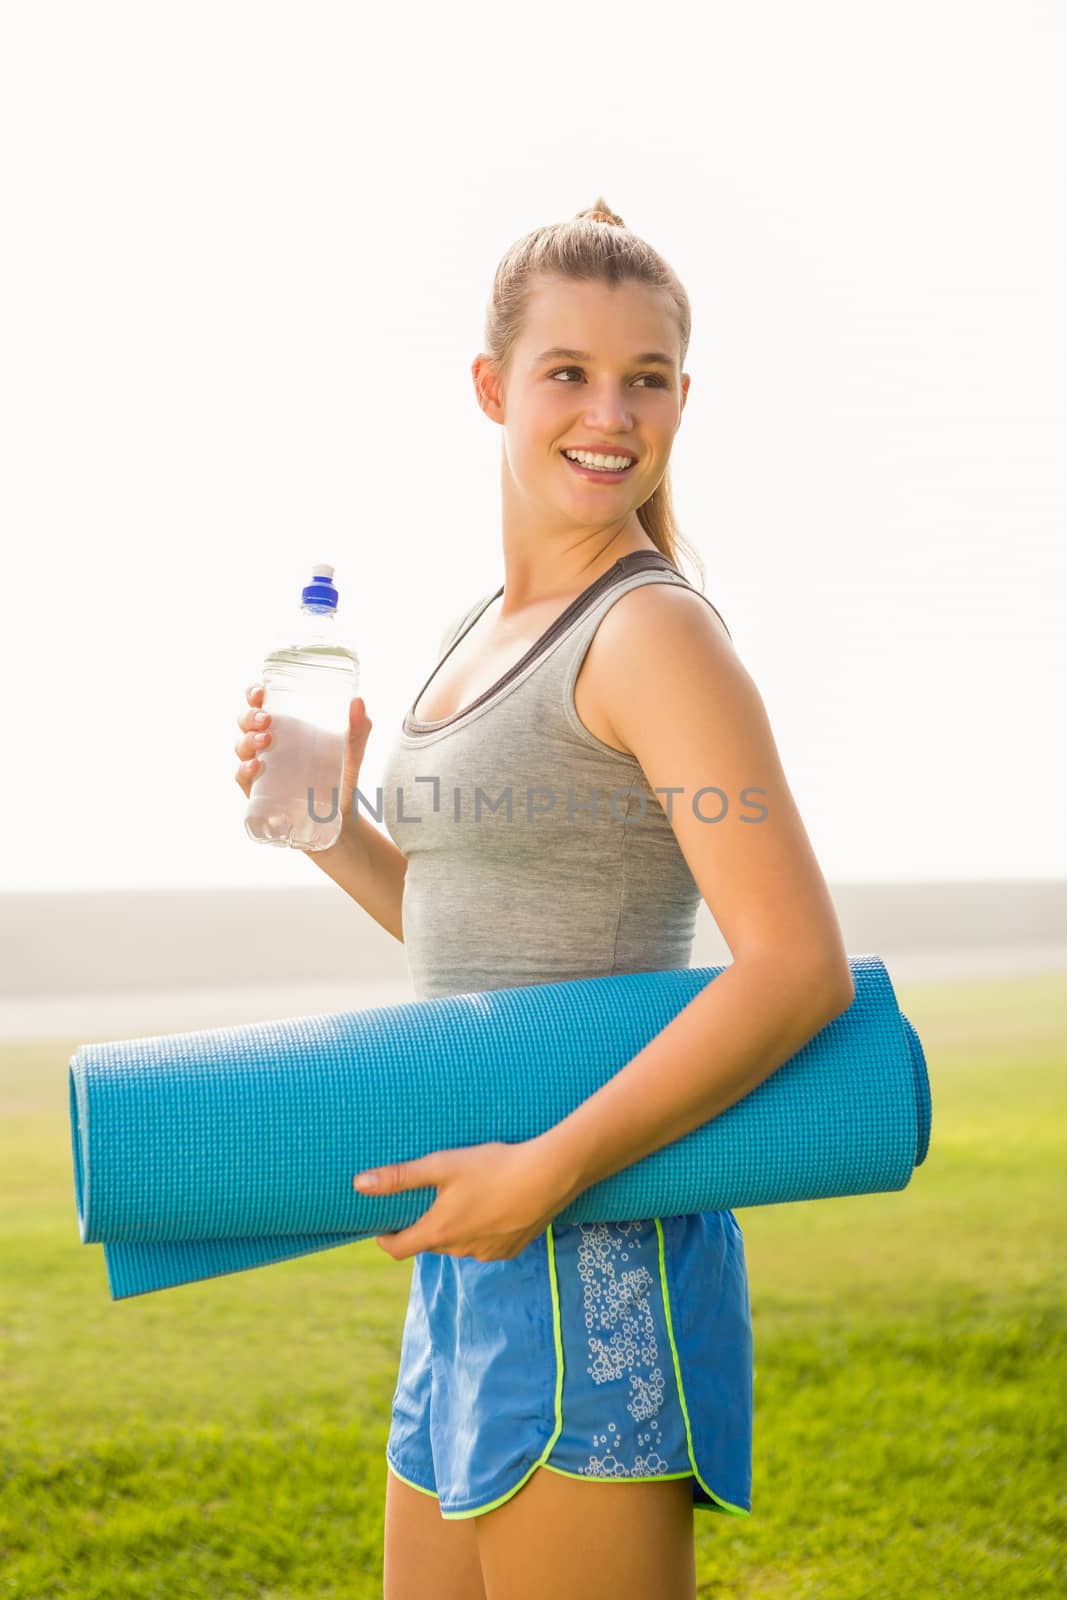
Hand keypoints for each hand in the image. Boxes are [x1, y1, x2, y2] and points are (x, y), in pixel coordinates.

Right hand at [234, 683, 372, 819]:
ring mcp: (260, 765)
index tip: (261, 691)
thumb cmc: (341, 776)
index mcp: (286, 726)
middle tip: (267, 719)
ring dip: (248, 739)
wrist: (341, 815)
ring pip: (241, 745)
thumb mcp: (352, 751)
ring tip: (266, 740)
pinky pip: (242, 776)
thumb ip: (358, 728)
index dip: (254, 693)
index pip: (261, 703)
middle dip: (250, 715)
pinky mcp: (258, 790)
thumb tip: (358, 701)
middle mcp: (268, 742)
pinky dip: (244, 769)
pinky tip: (256, 766)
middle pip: (245, 721)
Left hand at [353, 1140, 572, 1262]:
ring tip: (463, 1198)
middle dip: (423, 1226)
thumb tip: (359, 1184)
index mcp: (439, 1232)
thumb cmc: (492, 1167)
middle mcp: (460, 1250)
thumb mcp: (442, 1165)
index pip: (398, 1249)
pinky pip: (484, 1245)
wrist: (548, 1176)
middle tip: (426, 1200)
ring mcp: (487, 1253)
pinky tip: (491, 1206)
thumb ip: (400, 1177)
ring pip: (458, 1244)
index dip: (385, 1238)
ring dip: (454, 1228)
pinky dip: (480, 1231)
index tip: (381, 1226)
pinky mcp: (510, 1250)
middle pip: (429, 1243)